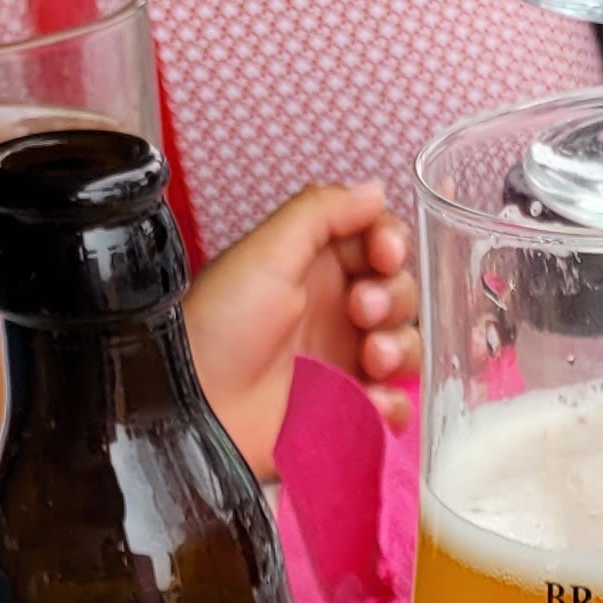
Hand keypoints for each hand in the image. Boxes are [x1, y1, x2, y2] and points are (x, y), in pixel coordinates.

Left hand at [185, 180, 422, 475]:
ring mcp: (344, 363)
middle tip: (359, 310)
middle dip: (392, 299)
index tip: (384, 254)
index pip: (380, 242)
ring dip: (399, 349)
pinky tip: (371, 402)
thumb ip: (322, 212)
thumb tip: (376, 189)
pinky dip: (393, 404)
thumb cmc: (221, 323)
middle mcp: (336, 310)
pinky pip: (393, 406)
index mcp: (317, 265)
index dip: (392, 245)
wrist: (198, 404)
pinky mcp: (347, 413)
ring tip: (369, 360)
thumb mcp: (267, 251)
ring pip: (405, 348)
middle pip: (401, 293)